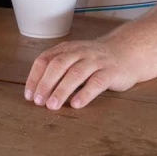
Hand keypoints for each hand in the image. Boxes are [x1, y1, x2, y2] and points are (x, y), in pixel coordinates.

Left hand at [24, 38, 139, 109]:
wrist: (127, 52)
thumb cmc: (94, 60)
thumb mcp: (74, 58)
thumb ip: (58, 69)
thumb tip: (37, 92)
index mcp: (66, 49)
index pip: (44, 60)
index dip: (35, 77)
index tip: (29, 95)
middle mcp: (79, 52)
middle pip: (58, 65)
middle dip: (46, 84)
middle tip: (38, 102)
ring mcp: (95, 61)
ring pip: (75, 74)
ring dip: (62, 90)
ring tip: (52, 105)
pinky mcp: (110, 72)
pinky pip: (96, 82)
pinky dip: (85, 93)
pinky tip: (76, 104)